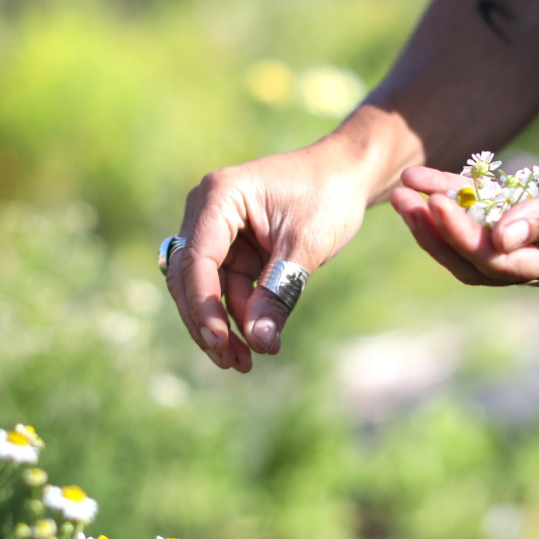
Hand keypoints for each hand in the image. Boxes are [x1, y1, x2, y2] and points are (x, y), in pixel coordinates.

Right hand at [166, 147, 367, 371]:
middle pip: (191, 277)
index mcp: (220, 196)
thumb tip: (258, 341)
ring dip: (222, 325)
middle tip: (231, 362)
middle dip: (208, 323)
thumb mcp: (306, 245)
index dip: (204, 305)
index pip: (198, 259)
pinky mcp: (230, 247)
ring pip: (205, 289)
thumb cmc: (328, 196)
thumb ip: (279, 290)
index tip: (219, 343)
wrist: (347, 176)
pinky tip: (256, 342)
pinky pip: (224, 288)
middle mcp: (207, 210)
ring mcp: (215, 229)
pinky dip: (236, 314)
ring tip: (246, 362)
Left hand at [390, 128, 538, 287]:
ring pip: (469, 233)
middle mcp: (538, 255)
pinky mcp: (521, 202)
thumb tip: (499, 236)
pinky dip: (450, 189)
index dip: (465, 240)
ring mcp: (527, 230)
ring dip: (434, 215)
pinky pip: (479, 201)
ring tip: (402, 191)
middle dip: (437, 234)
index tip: (439, 208)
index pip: (500, 263)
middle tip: (405, 205)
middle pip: (473, 258)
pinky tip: (420, 176)